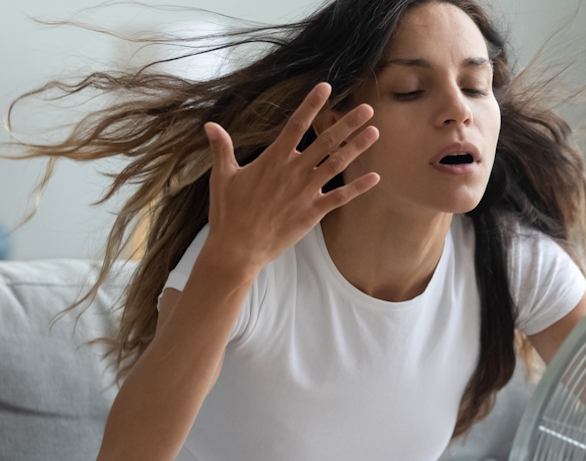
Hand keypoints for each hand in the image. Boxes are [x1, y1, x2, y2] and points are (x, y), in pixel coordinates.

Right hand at [203, 82, 379, 274]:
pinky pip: (340, 197)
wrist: (238, 248)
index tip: (326, 86)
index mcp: (273, 159)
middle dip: (347, 124)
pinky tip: (375, 177)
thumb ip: (221, 148)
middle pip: (325, 142)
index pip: (295, 125)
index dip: (311, 105)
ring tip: (375, 132)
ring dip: (357, 148)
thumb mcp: (222, 176)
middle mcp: (293, 172)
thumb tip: (210, 125)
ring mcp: (305, 192)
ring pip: (336, 164)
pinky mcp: (313, 213)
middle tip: (368, 109)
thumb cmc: (229, 212)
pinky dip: (358, 188)